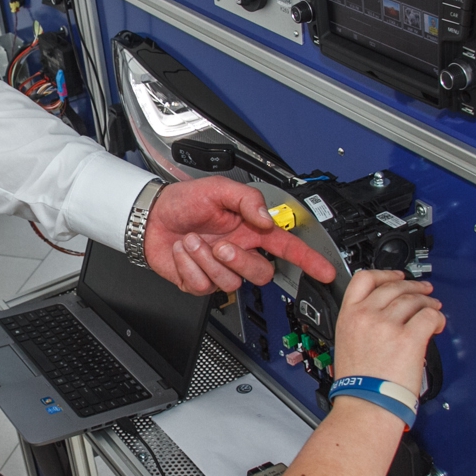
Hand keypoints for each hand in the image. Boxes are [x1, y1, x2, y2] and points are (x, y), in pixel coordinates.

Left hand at [143, 176, 336, 293]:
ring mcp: (219, 270)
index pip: (287, 248)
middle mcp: (238, 252)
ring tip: (193, 241)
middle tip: (221, 246)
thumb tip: (268, 219)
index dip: (308, 260)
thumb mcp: (218, 189)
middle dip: (241, 262)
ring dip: (207, 260)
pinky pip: (203, 286)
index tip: (325, 271)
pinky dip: (189, 266)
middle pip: (261, 273)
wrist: (150, 216)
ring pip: (231, 282)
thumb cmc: (183, 201)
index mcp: (250, 230)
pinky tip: (183, 252)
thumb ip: (247, 199)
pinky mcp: (199, 283)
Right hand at [331, 270, 444, 391]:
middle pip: (394, 286)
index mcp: (348, 316)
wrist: (366, 405)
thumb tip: (385, 315)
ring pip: (413, 299)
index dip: (385, 274)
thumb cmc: (357, 384)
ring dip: (427, 302)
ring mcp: (387, 326)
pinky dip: (437, 317)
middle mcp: (367, 316)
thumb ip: (362, 324)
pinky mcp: (409, 338)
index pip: (364, 279)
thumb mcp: (347, 343)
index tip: (396, 277)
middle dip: (412, 286)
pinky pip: (429, 316)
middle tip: (423, 291)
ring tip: (433, 308)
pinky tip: (437, 324)